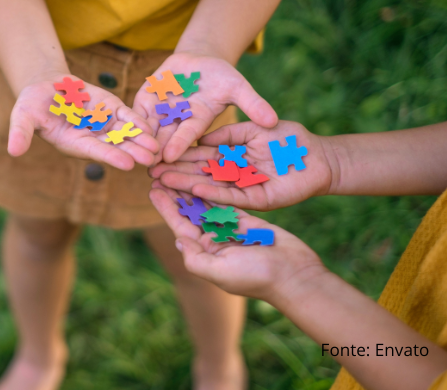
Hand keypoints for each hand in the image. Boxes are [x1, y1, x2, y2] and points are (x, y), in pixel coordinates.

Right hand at [8, 74, 159, 169]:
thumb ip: (20, 134)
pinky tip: (153, 127)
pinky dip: (139, 122)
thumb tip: (12, 151)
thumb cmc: (31, 104)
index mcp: (72, 143)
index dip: (110, 156)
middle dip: (133, 151)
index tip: (127, 164)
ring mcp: (103, 124)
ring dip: (141, 140)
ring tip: (158, 147)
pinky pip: (127, 117)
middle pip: (115, 146)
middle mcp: (91, 138)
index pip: (94, 151)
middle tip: (151, 159)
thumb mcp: (22, 116)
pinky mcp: (111, 110)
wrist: (44, 86)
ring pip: (125, 134)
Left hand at [131, 52, 277, 163]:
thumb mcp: (238, 86)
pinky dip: (128, 119)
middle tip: (143, 164)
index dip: (178, 145)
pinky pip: (135, 111)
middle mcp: (177, 122)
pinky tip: (120, 127)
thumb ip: (252, 103)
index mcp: (198, 121)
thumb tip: (274, 121)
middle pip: (164, 138)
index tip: (170, 156)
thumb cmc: (222, 75)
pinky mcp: (146, 101)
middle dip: (153, 150)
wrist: (199, 60)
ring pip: (147, 128)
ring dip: (138, 139)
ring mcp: (160, 112)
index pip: (186, 136)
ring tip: (128, 150)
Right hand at [149, 120, 336, 210]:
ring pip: (209, 187)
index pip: (200, 157)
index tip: (159, 153)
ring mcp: (243, 189)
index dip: (180, 156)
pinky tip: (192, 188)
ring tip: (162, 182)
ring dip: (186, 185)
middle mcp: (233, 176)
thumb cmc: (290, 139)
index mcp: (231, 158)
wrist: (320, 156)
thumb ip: (229, 134)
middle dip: (175, 173)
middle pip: (199, 174)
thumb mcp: (254, 129)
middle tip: (150, 173)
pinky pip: (231, 197)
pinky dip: (212, 193)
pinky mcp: (256, 200)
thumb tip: (202, 139)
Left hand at [149, 182, 325, 301]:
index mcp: (204, 253)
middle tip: (161, 171)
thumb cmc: (256, 277)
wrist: (294, 276)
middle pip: (190, 212)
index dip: (166, 208)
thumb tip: (178, 240)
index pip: (180, 226)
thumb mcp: (220, 272)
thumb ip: (196, 258)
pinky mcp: (247, 219)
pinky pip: (227, 201)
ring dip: (192, 187)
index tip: (152, 189)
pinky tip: (204, 174)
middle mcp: (214, 240)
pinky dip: (215, 189)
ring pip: (207, 204)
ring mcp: (230, 229)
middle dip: (176, 193)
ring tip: (179, 168)